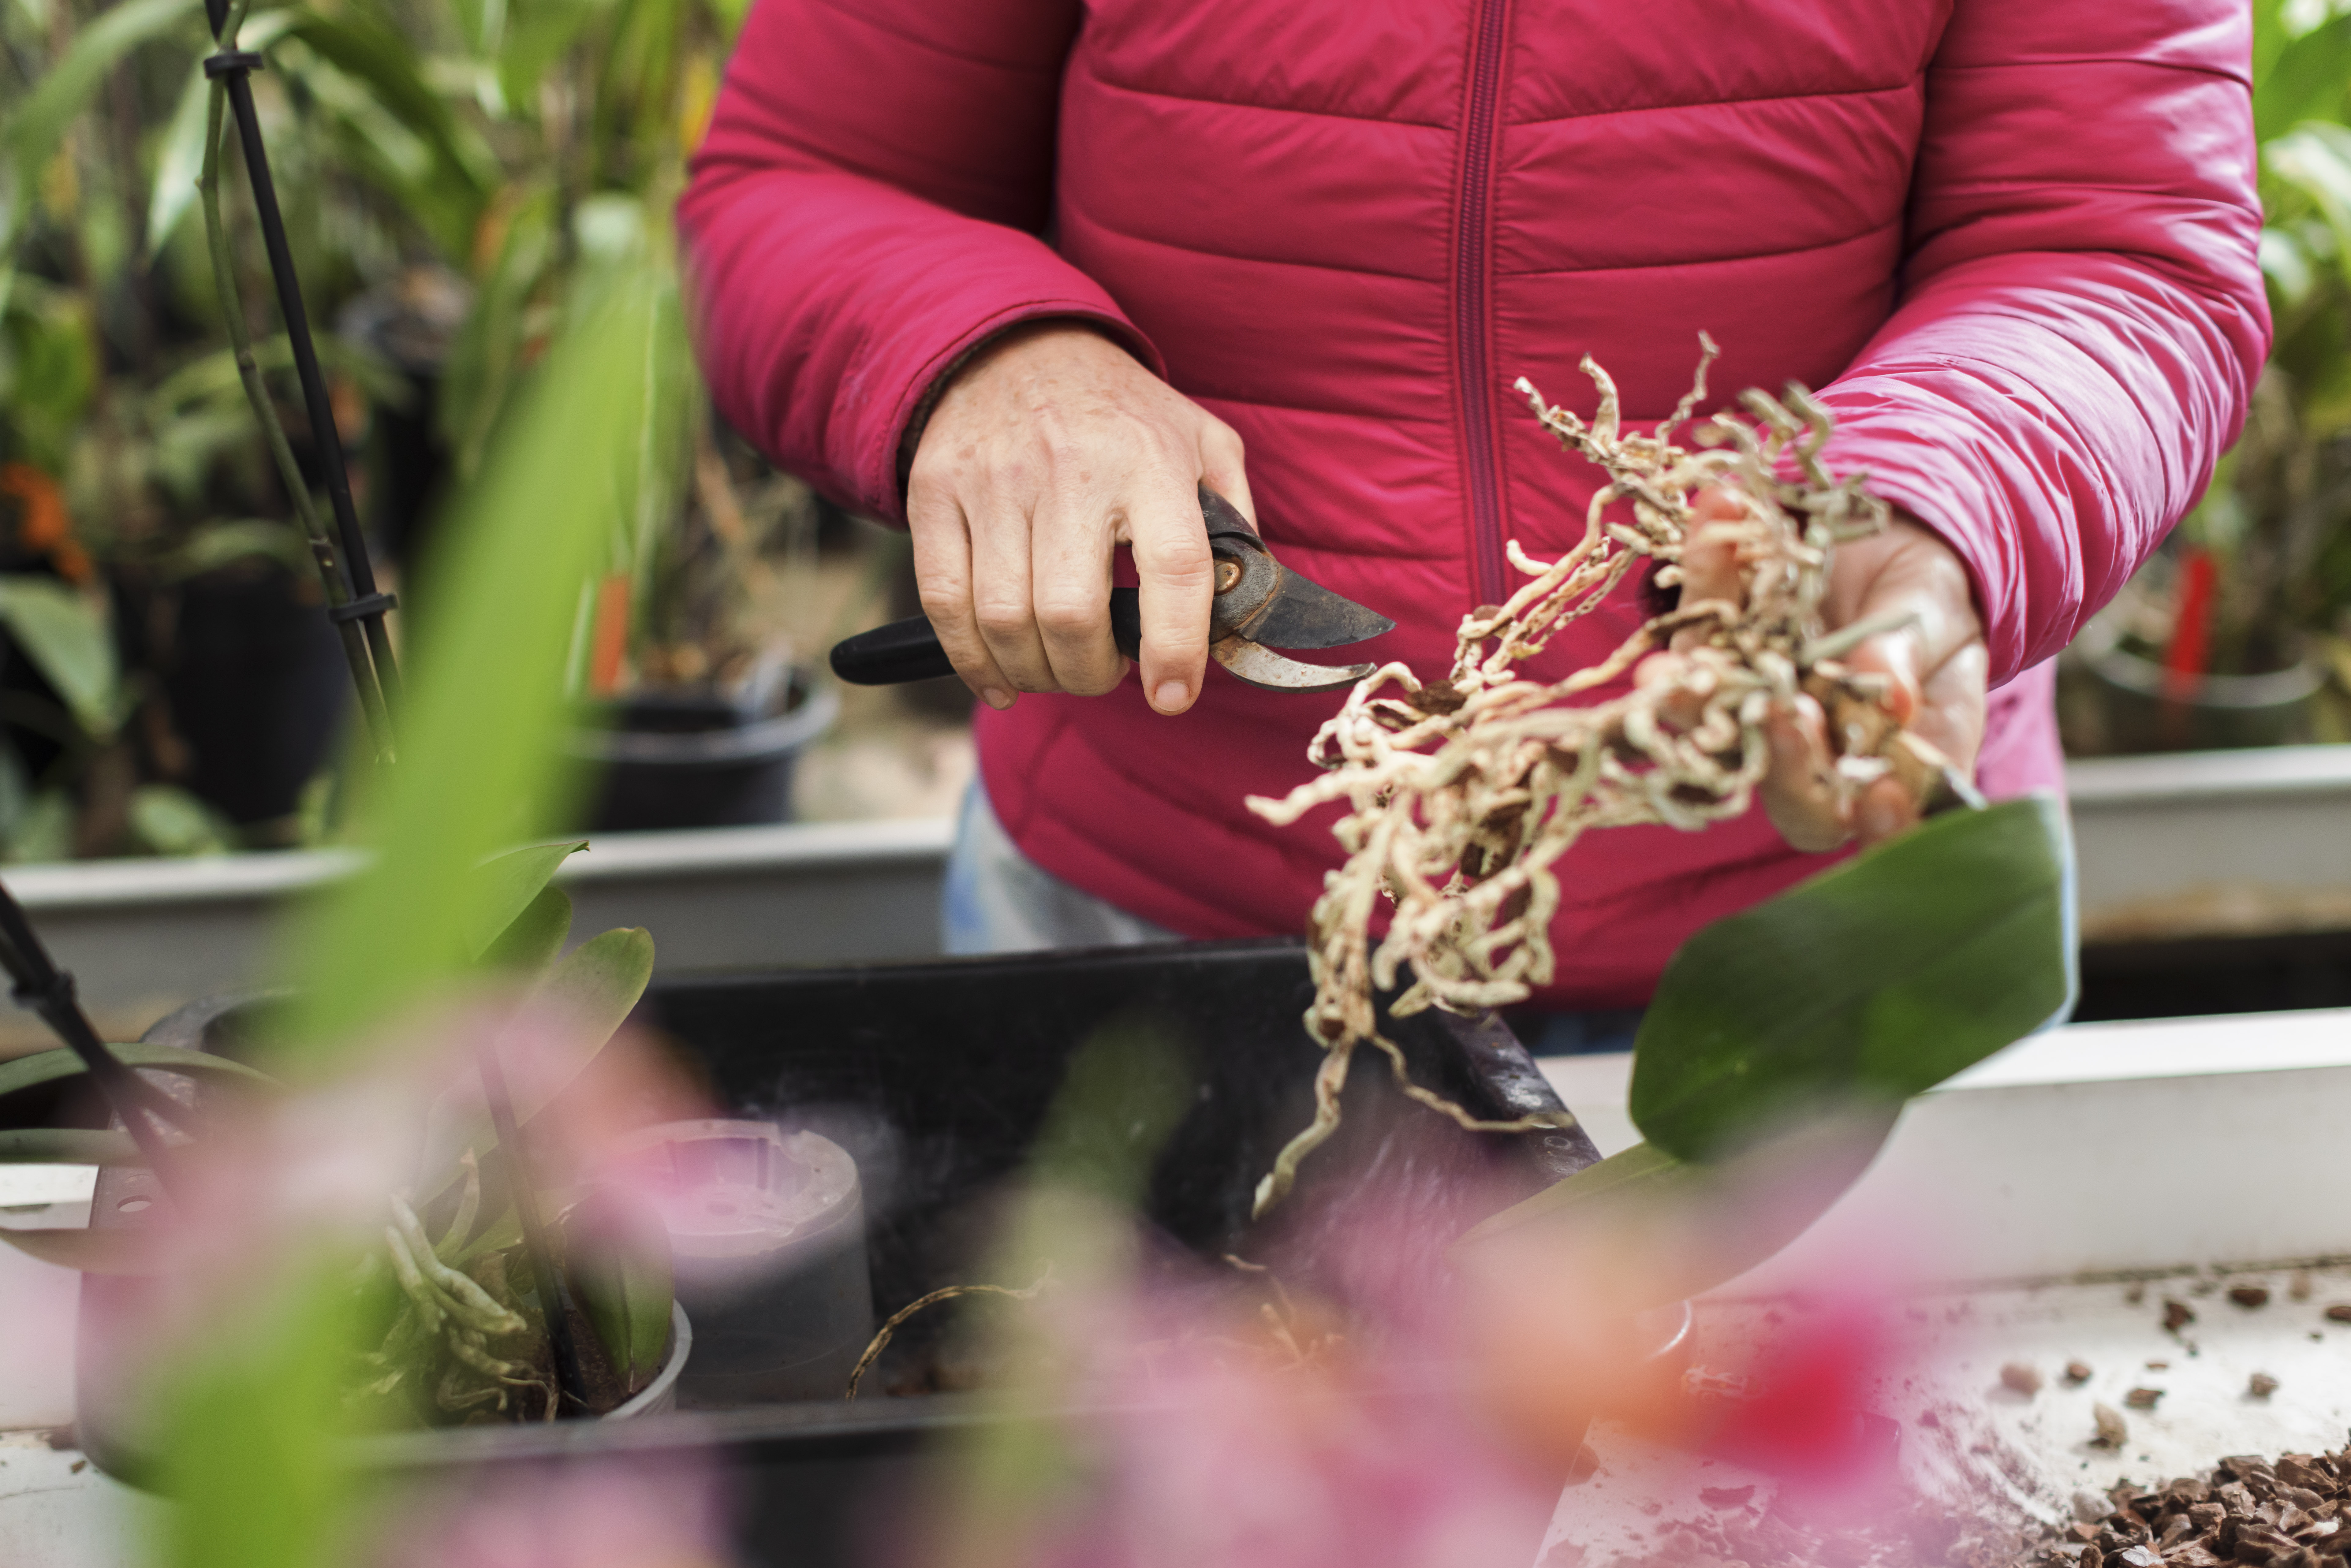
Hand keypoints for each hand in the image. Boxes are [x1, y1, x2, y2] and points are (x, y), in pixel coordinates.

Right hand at [906, 321, 1248, 714]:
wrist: (1016, 346)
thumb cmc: (1122, 415)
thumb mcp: (1201, 442)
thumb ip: (1232, 521)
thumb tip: (1247, 607)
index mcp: (1150, 460)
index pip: (1173, 568)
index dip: (1176, 648)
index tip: (1172, 696)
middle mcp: (1070, 469)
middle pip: (1069, 613)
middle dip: (1089, 674)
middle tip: (1104, 675)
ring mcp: (994, 481)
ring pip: (1004, 619)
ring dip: (1035, 672)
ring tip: (1058, 670)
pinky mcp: (937, 493)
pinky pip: (945, 602)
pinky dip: (971, 660)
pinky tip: (999, 678)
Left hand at [1676, 489, 1987, 851]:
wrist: (1894, 543)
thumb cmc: (1934, 605)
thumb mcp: (1937, 624)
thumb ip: (1909, 661)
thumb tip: (1895, 702)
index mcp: (1867, 762)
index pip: (1865, 816)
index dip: (1871, 820)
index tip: (1875, 799)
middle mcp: (1797, 742)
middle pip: (1775, 776)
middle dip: (1775, 750)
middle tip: (1780, 713)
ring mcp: (1744, 696)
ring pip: (1708, 710)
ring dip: (1688, 687)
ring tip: (1668, 668)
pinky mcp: (1711, 642)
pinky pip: (1698, 612)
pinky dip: (1707, 564)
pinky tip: (1719, 510)